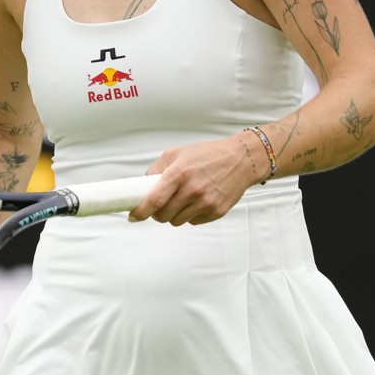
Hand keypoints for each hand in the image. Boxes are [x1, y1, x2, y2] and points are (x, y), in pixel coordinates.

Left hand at [128, 133, 257, 225]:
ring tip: (180, 201)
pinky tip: (196, 202)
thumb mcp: (176, 153)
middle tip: (159, 206)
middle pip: (163, 216)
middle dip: (156, 213)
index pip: (154, 199)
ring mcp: (205, 203)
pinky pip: (193, 222)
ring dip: (173, 215)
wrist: (241, 160)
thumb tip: (143, 185)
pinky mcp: (216, 212)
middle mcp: (192, 190)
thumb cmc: (208, 154)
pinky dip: (190, 215)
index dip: (140, 212)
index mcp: (179, 173)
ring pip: (177, 221)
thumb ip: (157, 169)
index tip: (133, 216)